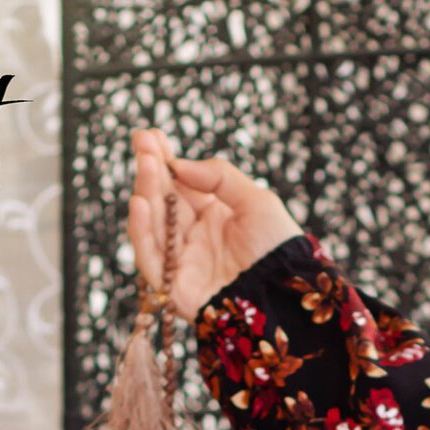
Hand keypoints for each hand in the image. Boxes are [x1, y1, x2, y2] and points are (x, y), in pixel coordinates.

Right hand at [126, 127, 302, 321]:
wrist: (288, 294)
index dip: (163, 160)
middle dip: (150, 170)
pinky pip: (150, 260)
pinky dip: (141, 232)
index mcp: (211, 216)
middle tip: (142, 143)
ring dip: (145, 193)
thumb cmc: (279, 249)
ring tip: (145, 165)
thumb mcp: (256, 201)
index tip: (150, 135)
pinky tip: (141, 203)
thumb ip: (220, 178)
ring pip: (152, 225)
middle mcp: (192, 238)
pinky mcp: (174, 289)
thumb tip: (179, 164)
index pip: (178, 184)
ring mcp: (182, 262)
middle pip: (161, 201)